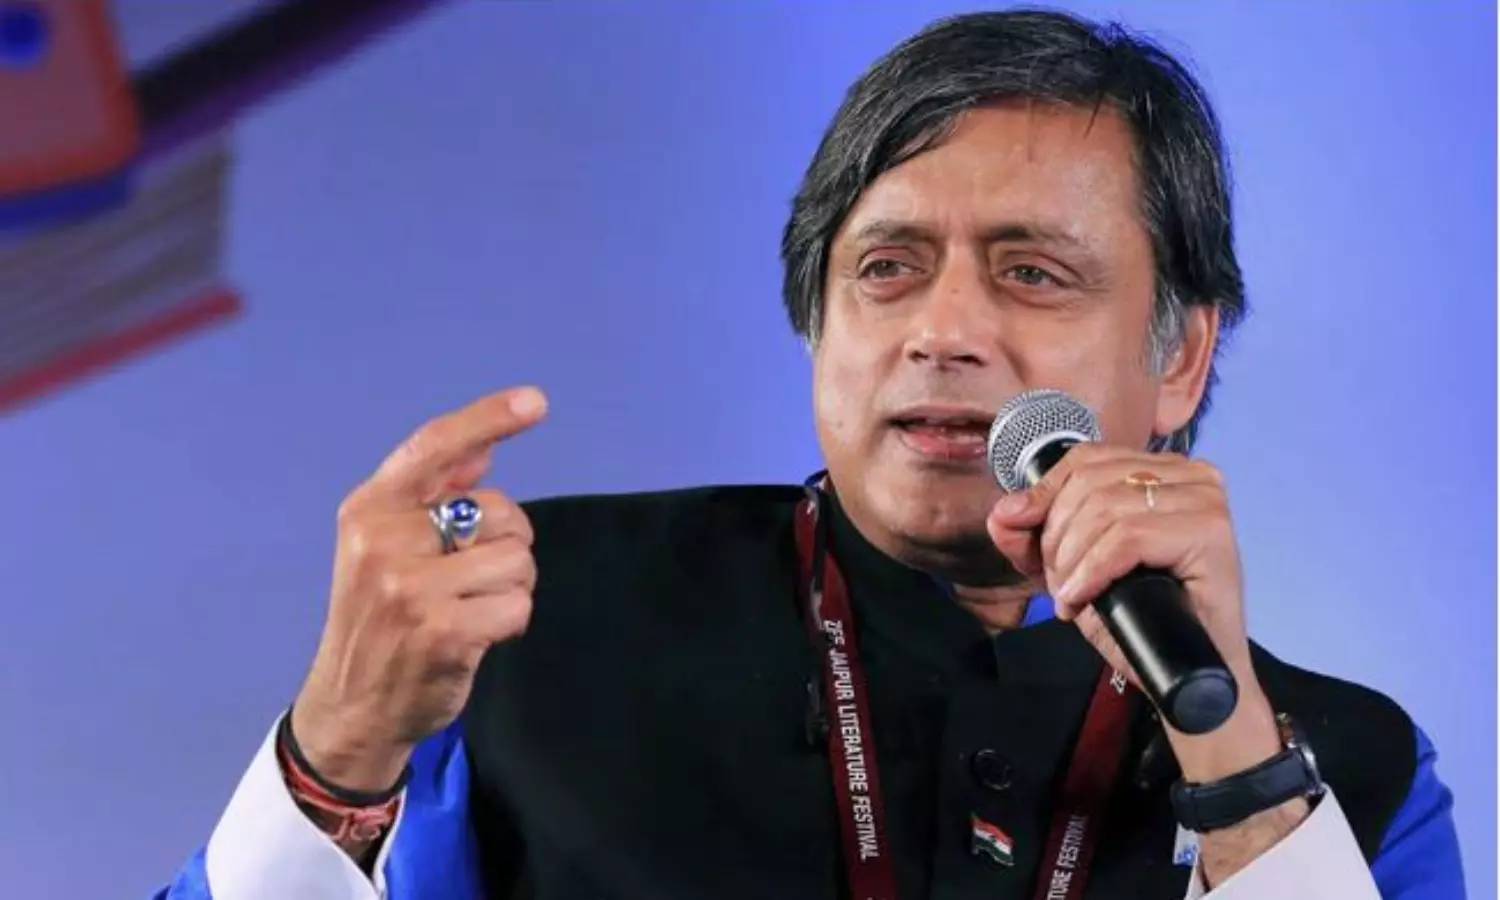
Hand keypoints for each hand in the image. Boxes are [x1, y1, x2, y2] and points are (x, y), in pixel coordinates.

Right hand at [290, 387, 546, 791]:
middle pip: (500, 511)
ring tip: (473, 609)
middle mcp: (384, 540)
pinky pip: (518, 605)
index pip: (434, 446)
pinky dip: (511, 622)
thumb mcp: (386, 548)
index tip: (534, 402)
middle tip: (470, 580)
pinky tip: (478, 636)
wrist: (351, 706)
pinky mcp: (442, 630)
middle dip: (507, 544)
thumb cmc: (380, 620)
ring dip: (512, 588)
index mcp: (370, 509)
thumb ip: (432, 496)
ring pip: (517, 559)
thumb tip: (482, 449)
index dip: (488, 419)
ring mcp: (411, 587)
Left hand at [986, 443, 1310, 884]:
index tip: (1028, 543)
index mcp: (1162, 469)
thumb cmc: (1137, 618)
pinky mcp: (1211, 533)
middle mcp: (1191, 474)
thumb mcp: (1071, 567)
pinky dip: (1092, 571)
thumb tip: (1003, 511)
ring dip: (1072, 560)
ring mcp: (1206, 500)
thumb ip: (1031, 537)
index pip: (1084, 459)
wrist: (1186, 676)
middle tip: (1060, 584)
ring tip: (1073, 596)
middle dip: (1057, 537)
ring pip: (1105, 510)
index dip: (1044, 498)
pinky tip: (1081, 598)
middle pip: (1090, 483)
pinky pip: (1127, 538)